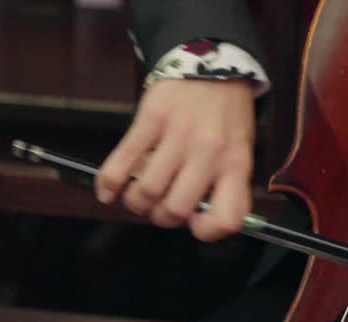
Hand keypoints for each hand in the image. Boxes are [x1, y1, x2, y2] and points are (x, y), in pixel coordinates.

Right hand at [97, 79, 255, 241]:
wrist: (213, 66)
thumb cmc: (226, 119)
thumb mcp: (239, 153)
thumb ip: (225, 187)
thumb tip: (196, 222)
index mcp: (235, 165)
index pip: (225, 218)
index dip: (205, 230)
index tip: (194, 223)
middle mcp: (209, 153)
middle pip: (175, 209)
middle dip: (162, 217)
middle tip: (160, 207)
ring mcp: (178, 135)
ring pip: (147, 190)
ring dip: (137, 202)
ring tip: (139, 194)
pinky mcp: (151, 119)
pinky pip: (122, 161)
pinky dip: (109, 183)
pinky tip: (108, 192)